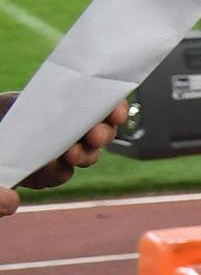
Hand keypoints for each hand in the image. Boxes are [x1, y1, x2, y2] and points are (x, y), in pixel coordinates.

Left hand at [1, 99, 127, 215]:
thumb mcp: (27, 100)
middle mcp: (73, 128)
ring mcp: (63, 151)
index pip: (104, 104)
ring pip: (88, 155)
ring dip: (84, 155)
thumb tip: (75, 106)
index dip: (115, 109)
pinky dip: (57, 171)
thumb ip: (54, 102)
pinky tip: (45, 167)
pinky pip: (63, 173)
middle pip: (103, 132)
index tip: (116, 114)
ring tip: (71, 154)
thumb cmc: (8, 113)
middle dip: (103, 134)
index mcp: (72, 104)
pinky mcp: (50, 172)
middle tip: (95, 136)